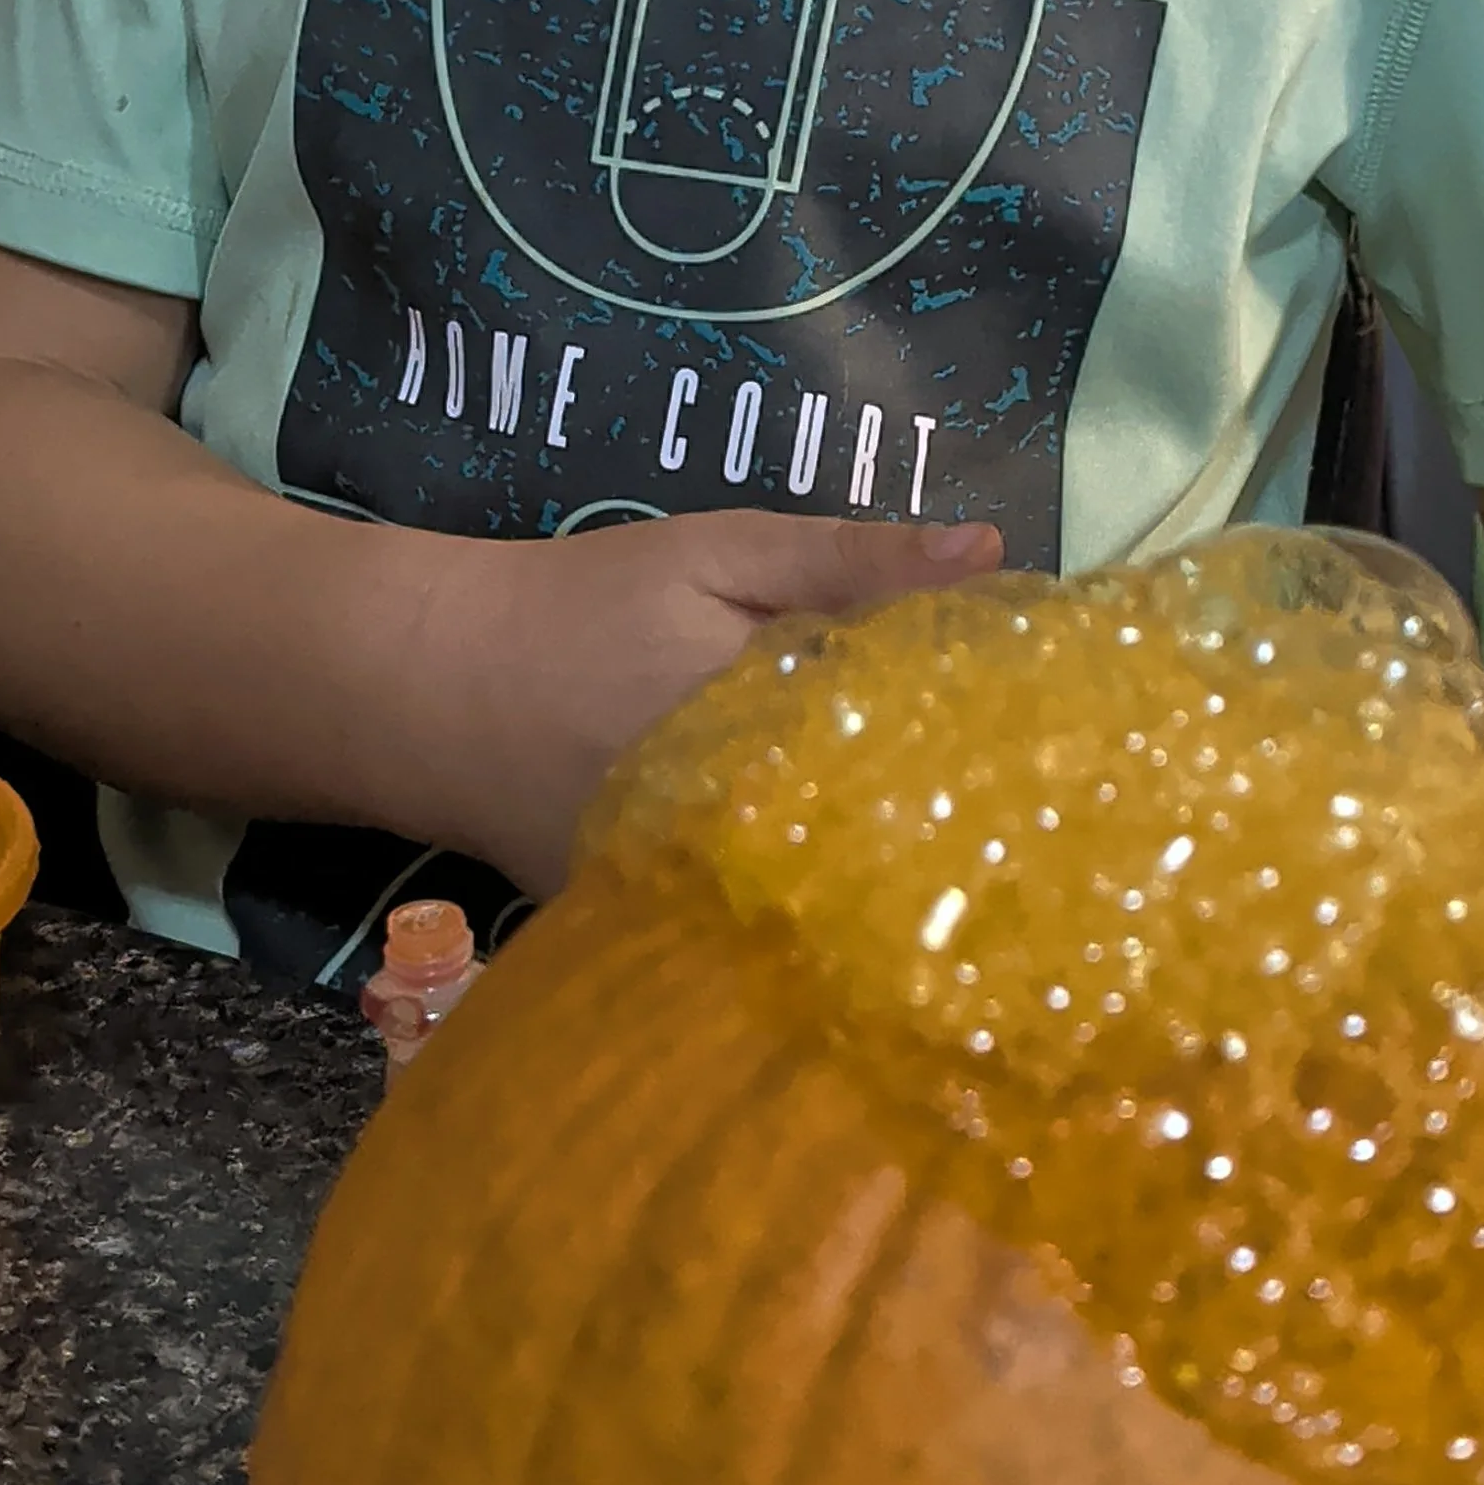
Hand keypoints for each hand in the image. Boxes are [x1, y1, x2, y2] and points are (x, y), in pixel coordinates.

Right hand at [432, 506, 1003, 899]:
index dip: (989, 742)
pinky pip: (753, 923)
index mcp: (762, 727)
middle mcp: (732, 831)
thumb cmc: (581, 605)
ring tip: (974, 852)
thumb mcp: (716, 552)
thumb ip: (850, 558)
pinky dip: (801, 899)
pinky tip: (854, 883)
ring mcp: (689, 897)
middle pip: (880, 835)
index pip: (914, 745)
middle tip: (1037, 799)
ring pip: (824, 892)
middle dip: (952, 818)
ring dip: (886, 868)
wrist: (428, 688)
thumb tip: (993, 552)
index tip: (1055, 733)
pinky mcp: (654, 933)